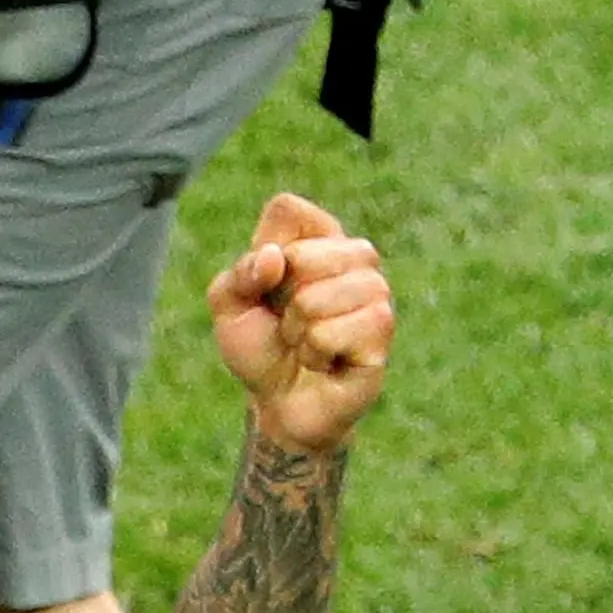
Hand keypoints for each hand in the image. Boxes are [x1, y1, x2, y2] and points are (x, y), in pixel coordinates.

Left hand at [210, 192, 393, 456]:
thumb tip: (275, 257)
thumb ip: (240, 273)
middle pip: (305, 254)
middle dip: (281, 299)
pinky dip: (316, 353)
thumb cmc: (259, 346)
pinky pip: (334, 331)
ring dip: (298, 330)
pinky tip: (326, 361)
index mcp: (320, 239)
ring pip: (318, 298)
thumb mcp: (229, 305)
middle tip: (288, 322)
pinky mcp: (384, 331)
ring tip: (307, 343)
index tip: (265, 284)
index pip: (289, 210)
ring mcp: (377, 293)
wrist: (279, 402)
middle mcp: (356, 259)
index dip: (264, 250)